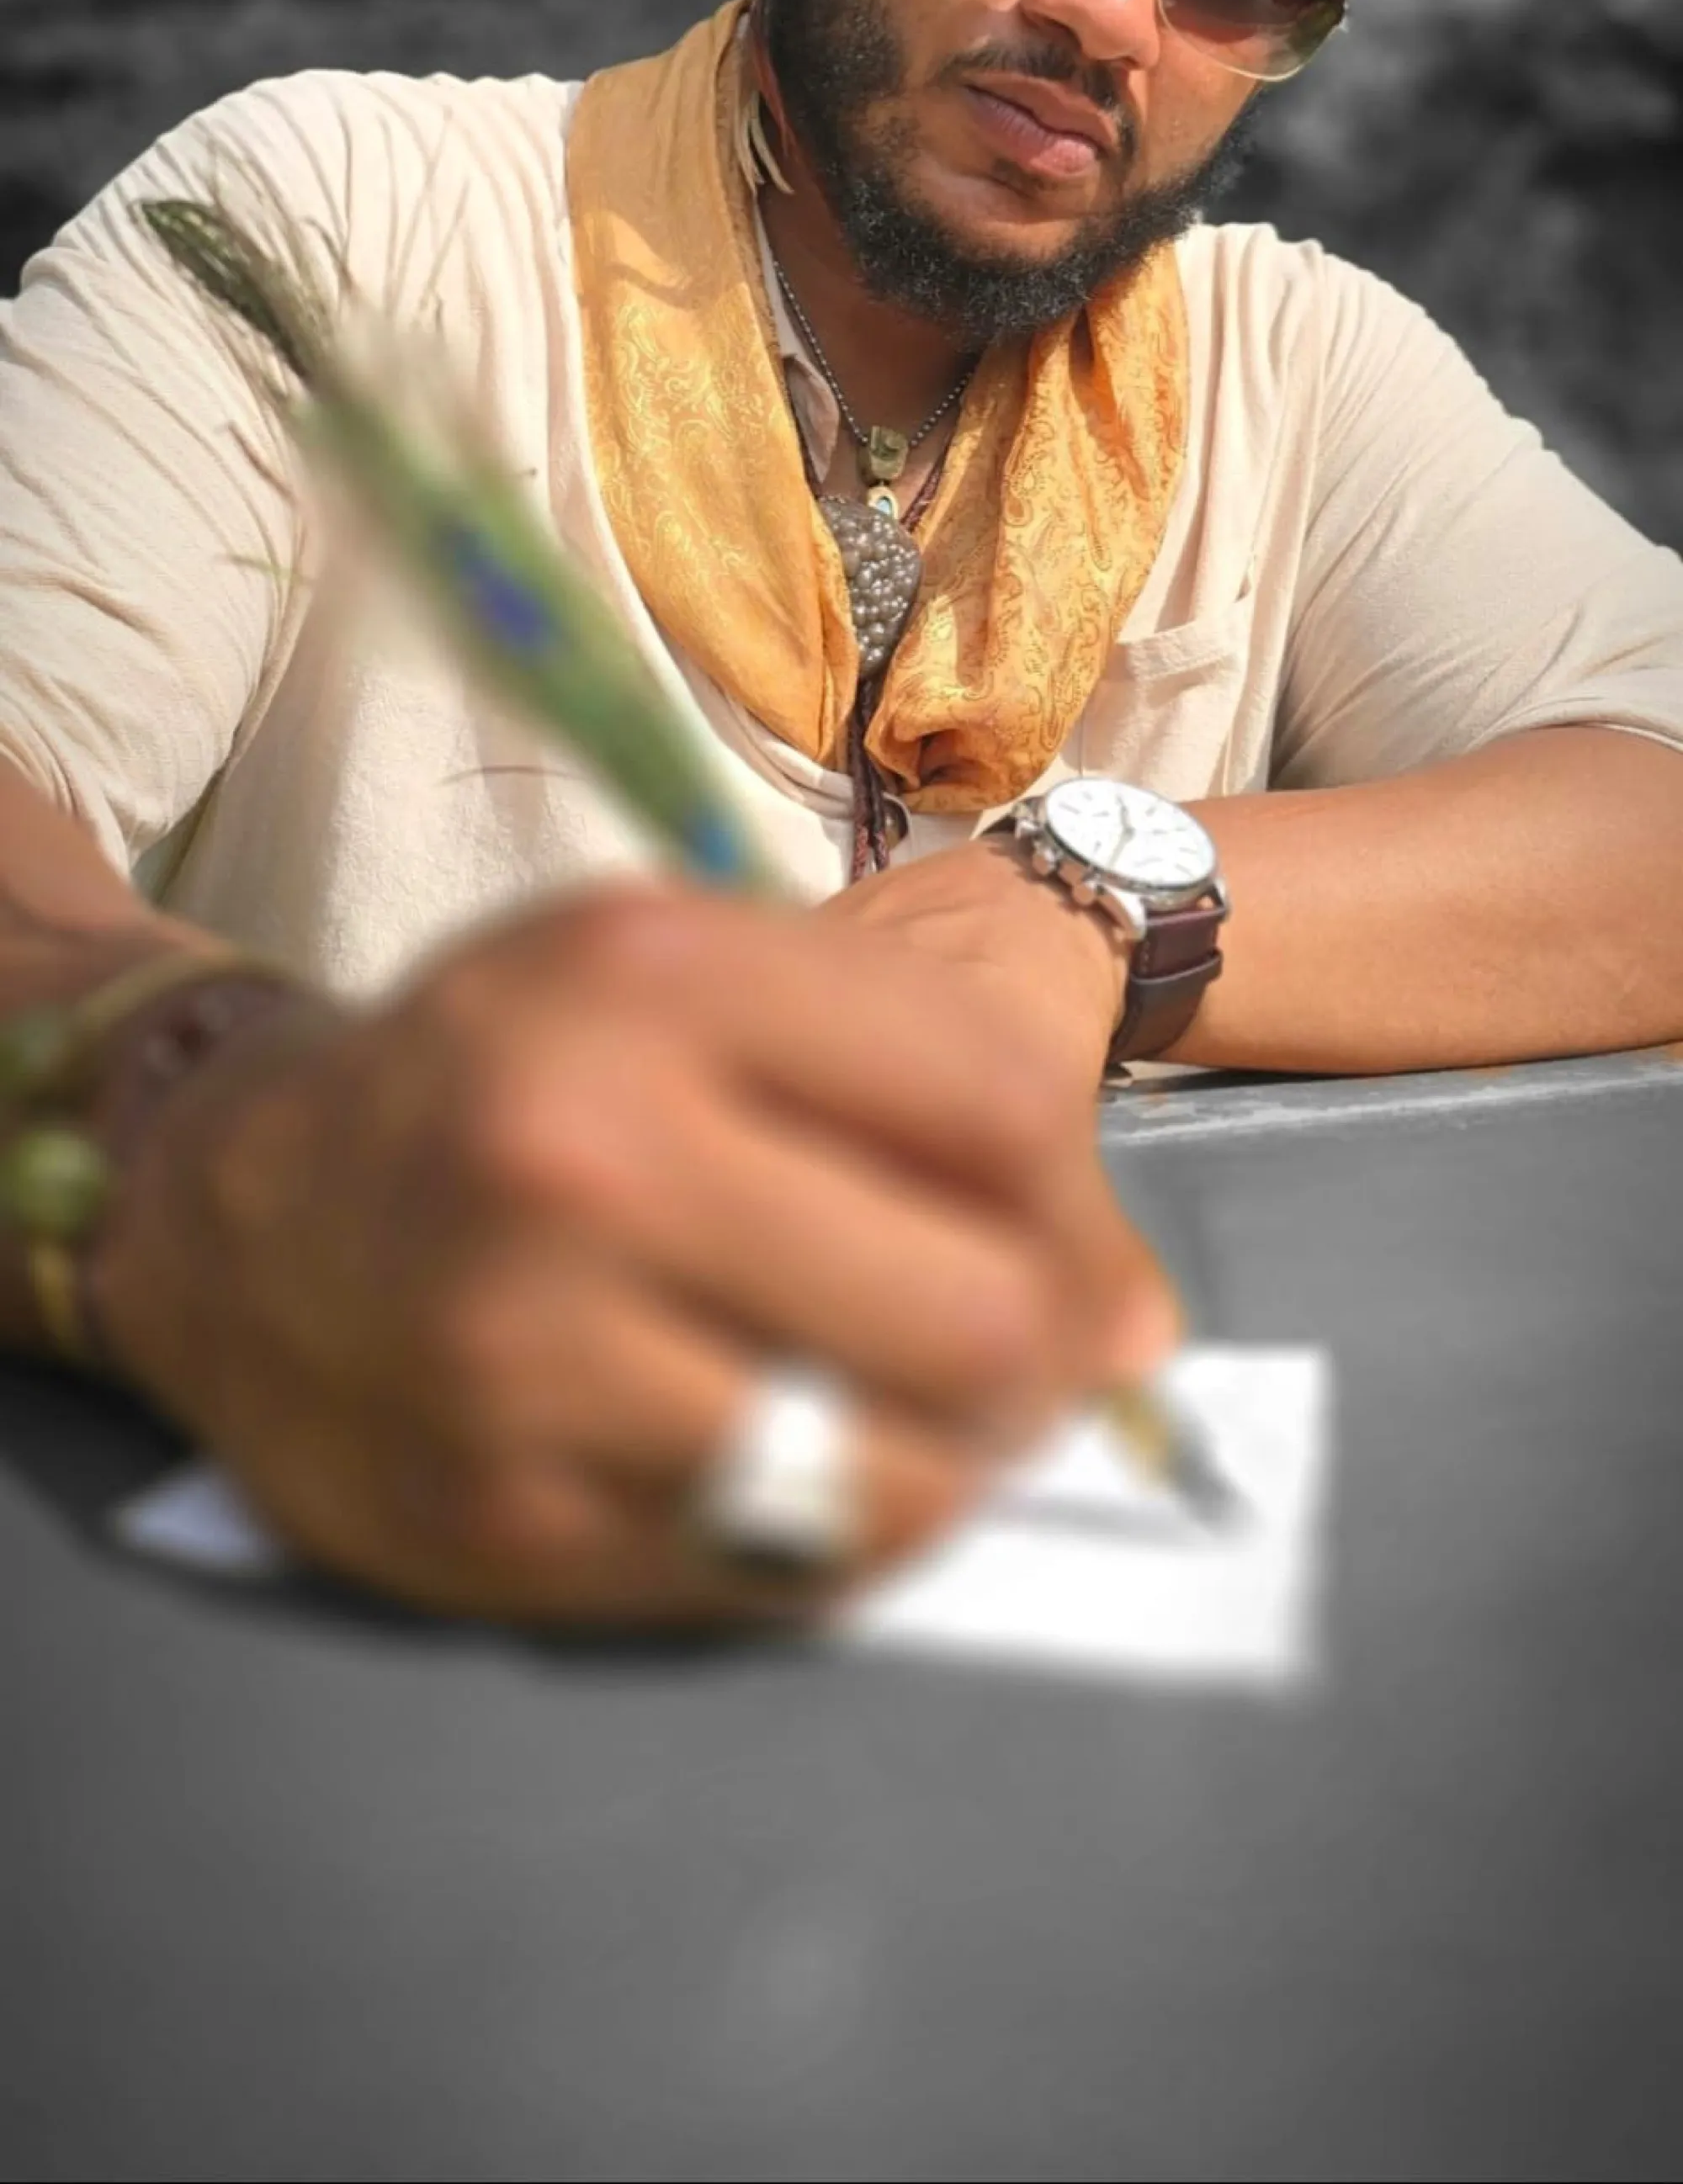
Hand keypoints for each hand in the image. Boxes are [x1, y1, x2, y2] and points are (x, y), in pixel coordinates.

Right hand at [93, 880, 1174, 1628]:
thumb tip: (1138, 1323)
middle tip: (1019, 1370)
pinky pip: (774, 1576)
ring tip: (921, 1425)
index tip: (1087, 1268)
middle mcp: (588, 1152)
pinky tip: (803, 1473)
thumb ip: (911, 1089)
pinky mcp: (505, 1514)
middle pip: (976, 1311)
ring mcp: (536, 1349)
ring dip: (952, 1472)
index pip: (1000, 1110)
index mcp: (654, 979)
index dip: (1088, 1213)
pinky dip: (831, 1544)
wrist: (233, 1207)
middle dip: (1039, 1361)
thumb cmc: (513, 1075)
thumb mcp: (684, 985)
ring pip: (895, 1476)